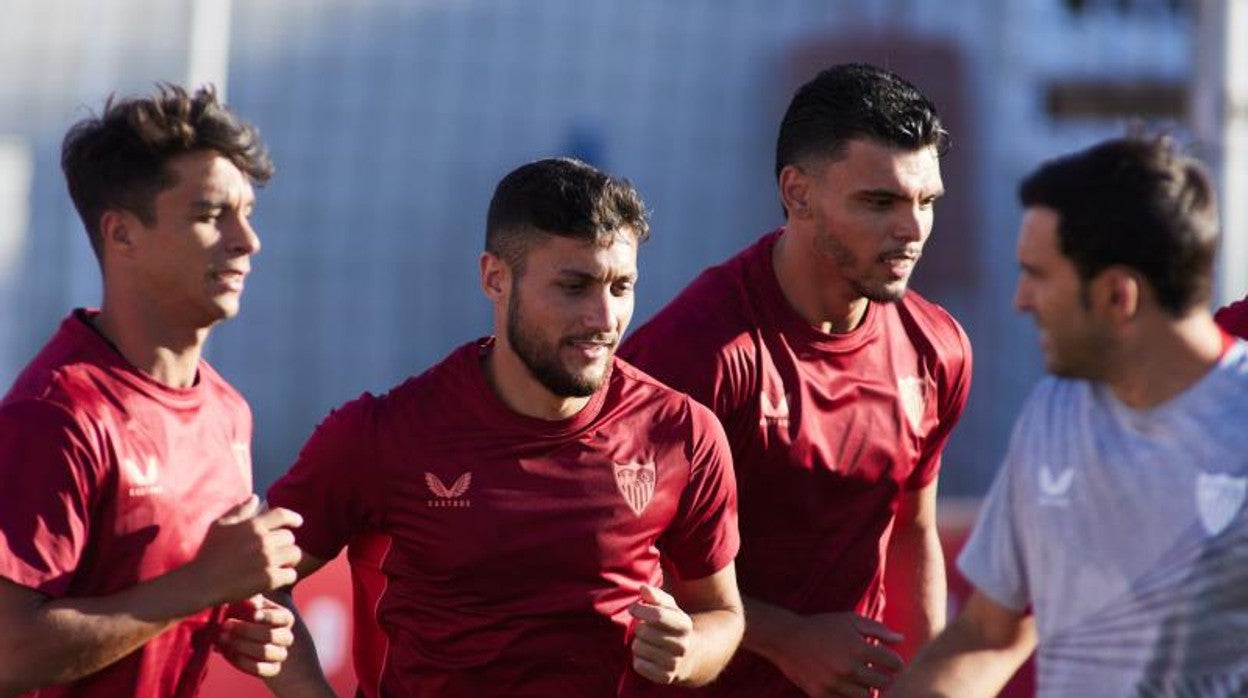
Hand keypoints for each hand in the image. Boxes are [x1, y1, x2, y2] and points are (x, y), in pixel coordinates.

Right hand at [188, 496, 303, 605]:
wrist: (202, 582)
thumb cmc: (209, 553)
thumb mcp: (220, 525)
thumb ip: (240, 510)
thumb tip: (255, 497)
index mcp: (253, 525)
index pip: (282, 515)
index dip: (293, 518)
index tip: (298, 523)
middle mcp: (263, 540)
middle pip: (290, 537)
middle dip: (285, 544)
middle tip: (279, 551)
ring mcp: (268, 559)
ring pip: (294, 554)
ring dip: (289, 559)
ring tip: (281, 564)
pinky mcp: (269, 579)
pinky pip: (291, 574)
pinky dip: (286, 577)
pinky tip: (277, 578)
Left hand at [216, 595, 295, 677]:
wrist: (237, 636)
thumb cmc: (241, 613)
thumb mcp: (246, 602)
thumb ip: (249, 599)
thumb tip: (252, 602)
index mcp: (284, 618)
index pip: (284, 618)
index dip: (268, 617)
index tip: (252, 614)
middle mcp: (286, 636)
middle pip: (273, 636)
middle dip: (247, 631)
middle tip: (225, 625)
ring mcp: (280, 654)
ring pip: (266, 653)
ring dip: (242, 646)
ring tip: (222, 638)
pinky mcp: (271, 670)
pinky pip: (262, 670)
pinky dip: (243, 662)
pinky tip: (227, 652)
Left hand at [628, 584, 695, 684]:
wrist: (690, 656)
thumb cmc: (673, 626)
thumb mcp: (669, 608)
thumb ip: (655, 596)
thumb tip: (643, 588)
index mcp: (684, 624)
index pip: (656, 615)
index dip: (640, 609)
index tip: (634, 608)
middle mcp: (682, 645)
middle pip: (643, 631)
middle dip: (639, 627)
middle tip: (646, 629)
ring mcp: (674, 663)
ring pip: (638, 648)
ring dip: (638, 643)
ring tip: (648, 643)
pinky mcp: (665, 678)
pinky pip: (638, 665)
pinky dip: (639, 659)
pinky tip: (648, 656)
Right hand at [771, 612, 903, 697]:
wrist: (787, 639)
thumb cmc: (822, 626)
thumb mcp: (850, 620)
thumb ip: (878, 630)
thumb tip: (902, 639)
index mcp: (857, 648)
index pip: (893, 663)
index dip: (896, 662)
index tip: (891, 661)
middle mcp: (848, 668)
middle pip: (882, 682)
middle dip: (883, 676)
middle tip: (878, 671)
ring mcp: (835, 684)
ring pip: (866, 696)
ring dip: (867, 688)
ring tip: (861, 678)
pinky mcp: (822, 695)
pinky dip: (850, 696)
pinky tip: (847, 685)